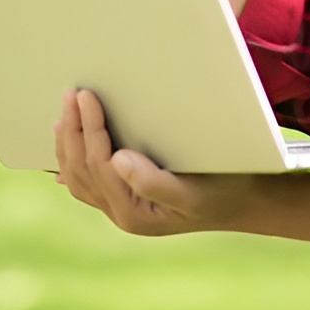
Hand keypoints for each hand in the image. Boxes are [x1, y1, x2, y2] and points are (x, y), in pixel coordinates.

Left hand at [51, 90, 309, 243]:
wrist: (245, 202)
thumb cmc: (224, 189)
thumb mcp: (194, 189)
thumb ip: (154, 182)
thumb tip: (116, 160)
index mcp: (133, 214)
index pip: (100, 165)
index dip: (89, 128)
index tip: (86, 95)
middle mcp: (121, 215)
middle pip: (82, 170)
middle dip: (73, 131)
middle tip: (69, 94)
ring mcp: (121, 209)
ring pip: (79, 178)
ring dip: (68, 144)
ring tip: (63, 113)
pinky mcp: (126, 199)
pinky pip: (89, 182)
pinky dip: (74, 161)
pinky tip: (69, 147)